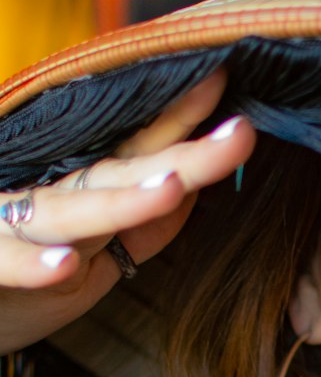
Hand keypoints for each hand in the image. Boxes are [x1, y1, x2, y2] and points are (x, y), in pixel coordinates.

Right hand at [0, 69, 255, 354]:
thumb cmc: (12, 291)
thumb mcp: (89, 264)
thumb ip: (138, 233)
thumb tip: (192, 189)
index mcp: (76, 193)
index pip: (137, 153)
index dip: (181, 122)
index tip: (230, 85)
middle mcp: (44, 198)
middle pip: (120, 172)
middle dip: (180, 154)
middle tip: (240, 134)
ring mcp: (6, 223)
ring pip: (70, 211)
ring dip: (122, 201)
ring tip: (173, 188)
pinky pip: (5, 261)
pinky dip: (34, 264)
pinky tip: (68, 265)